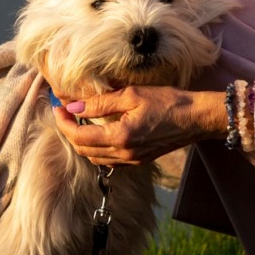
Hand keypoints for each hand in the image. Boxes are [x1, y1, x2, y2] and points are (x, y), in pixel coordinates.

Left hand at [52, 86, 226, 166]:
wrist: (196, 119)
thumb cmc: (168, 102)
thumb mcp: (132, 95)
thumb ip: (101, 102)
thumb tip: (74, 105)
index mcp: (121, 137)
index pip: (79, 136)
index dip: (64, 123)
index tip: (58, 108)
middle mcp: (124, 154)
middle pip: (83, 150)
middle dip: (69, 131)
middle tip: (65, 112)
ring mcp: (132, 160)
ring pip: (94, 157)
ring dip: (81, 141)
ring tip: (78, 120)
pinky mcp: (138, 160)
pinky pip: (108, 160)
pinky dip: (96, 148)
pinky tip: (97, 131)